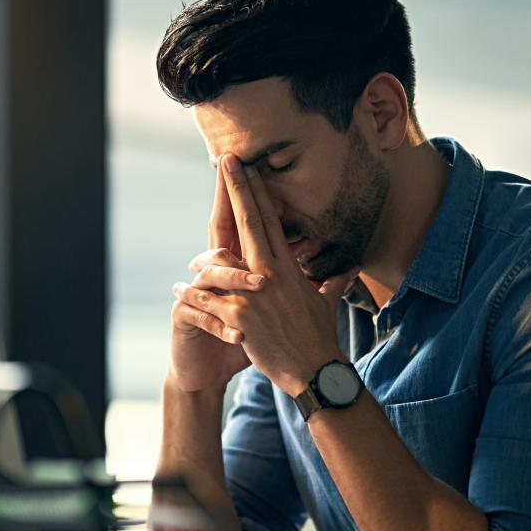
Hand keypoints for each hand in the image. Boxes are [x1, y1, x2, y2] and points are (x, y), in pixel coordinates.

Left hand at [172, 154, 357, 396]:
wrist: (314, 370)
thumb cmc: (319, 338)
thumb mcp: (328, 304)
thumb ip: (333, 281)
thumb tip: (350, 268)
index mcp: (288, 268)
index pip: (271, 221)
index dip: (258, 192)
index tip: (249, 168)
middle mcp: (272, 273)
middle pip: (250, 222)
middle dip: (237, 189)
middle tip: (226, 159)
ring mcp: (254, 292)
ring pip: (224, 256)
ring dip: (205, 248)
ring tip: (192, 242)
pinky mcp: (240, 315)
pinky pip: (210, 298)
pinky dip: (194, 294)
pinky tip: (180, 288)